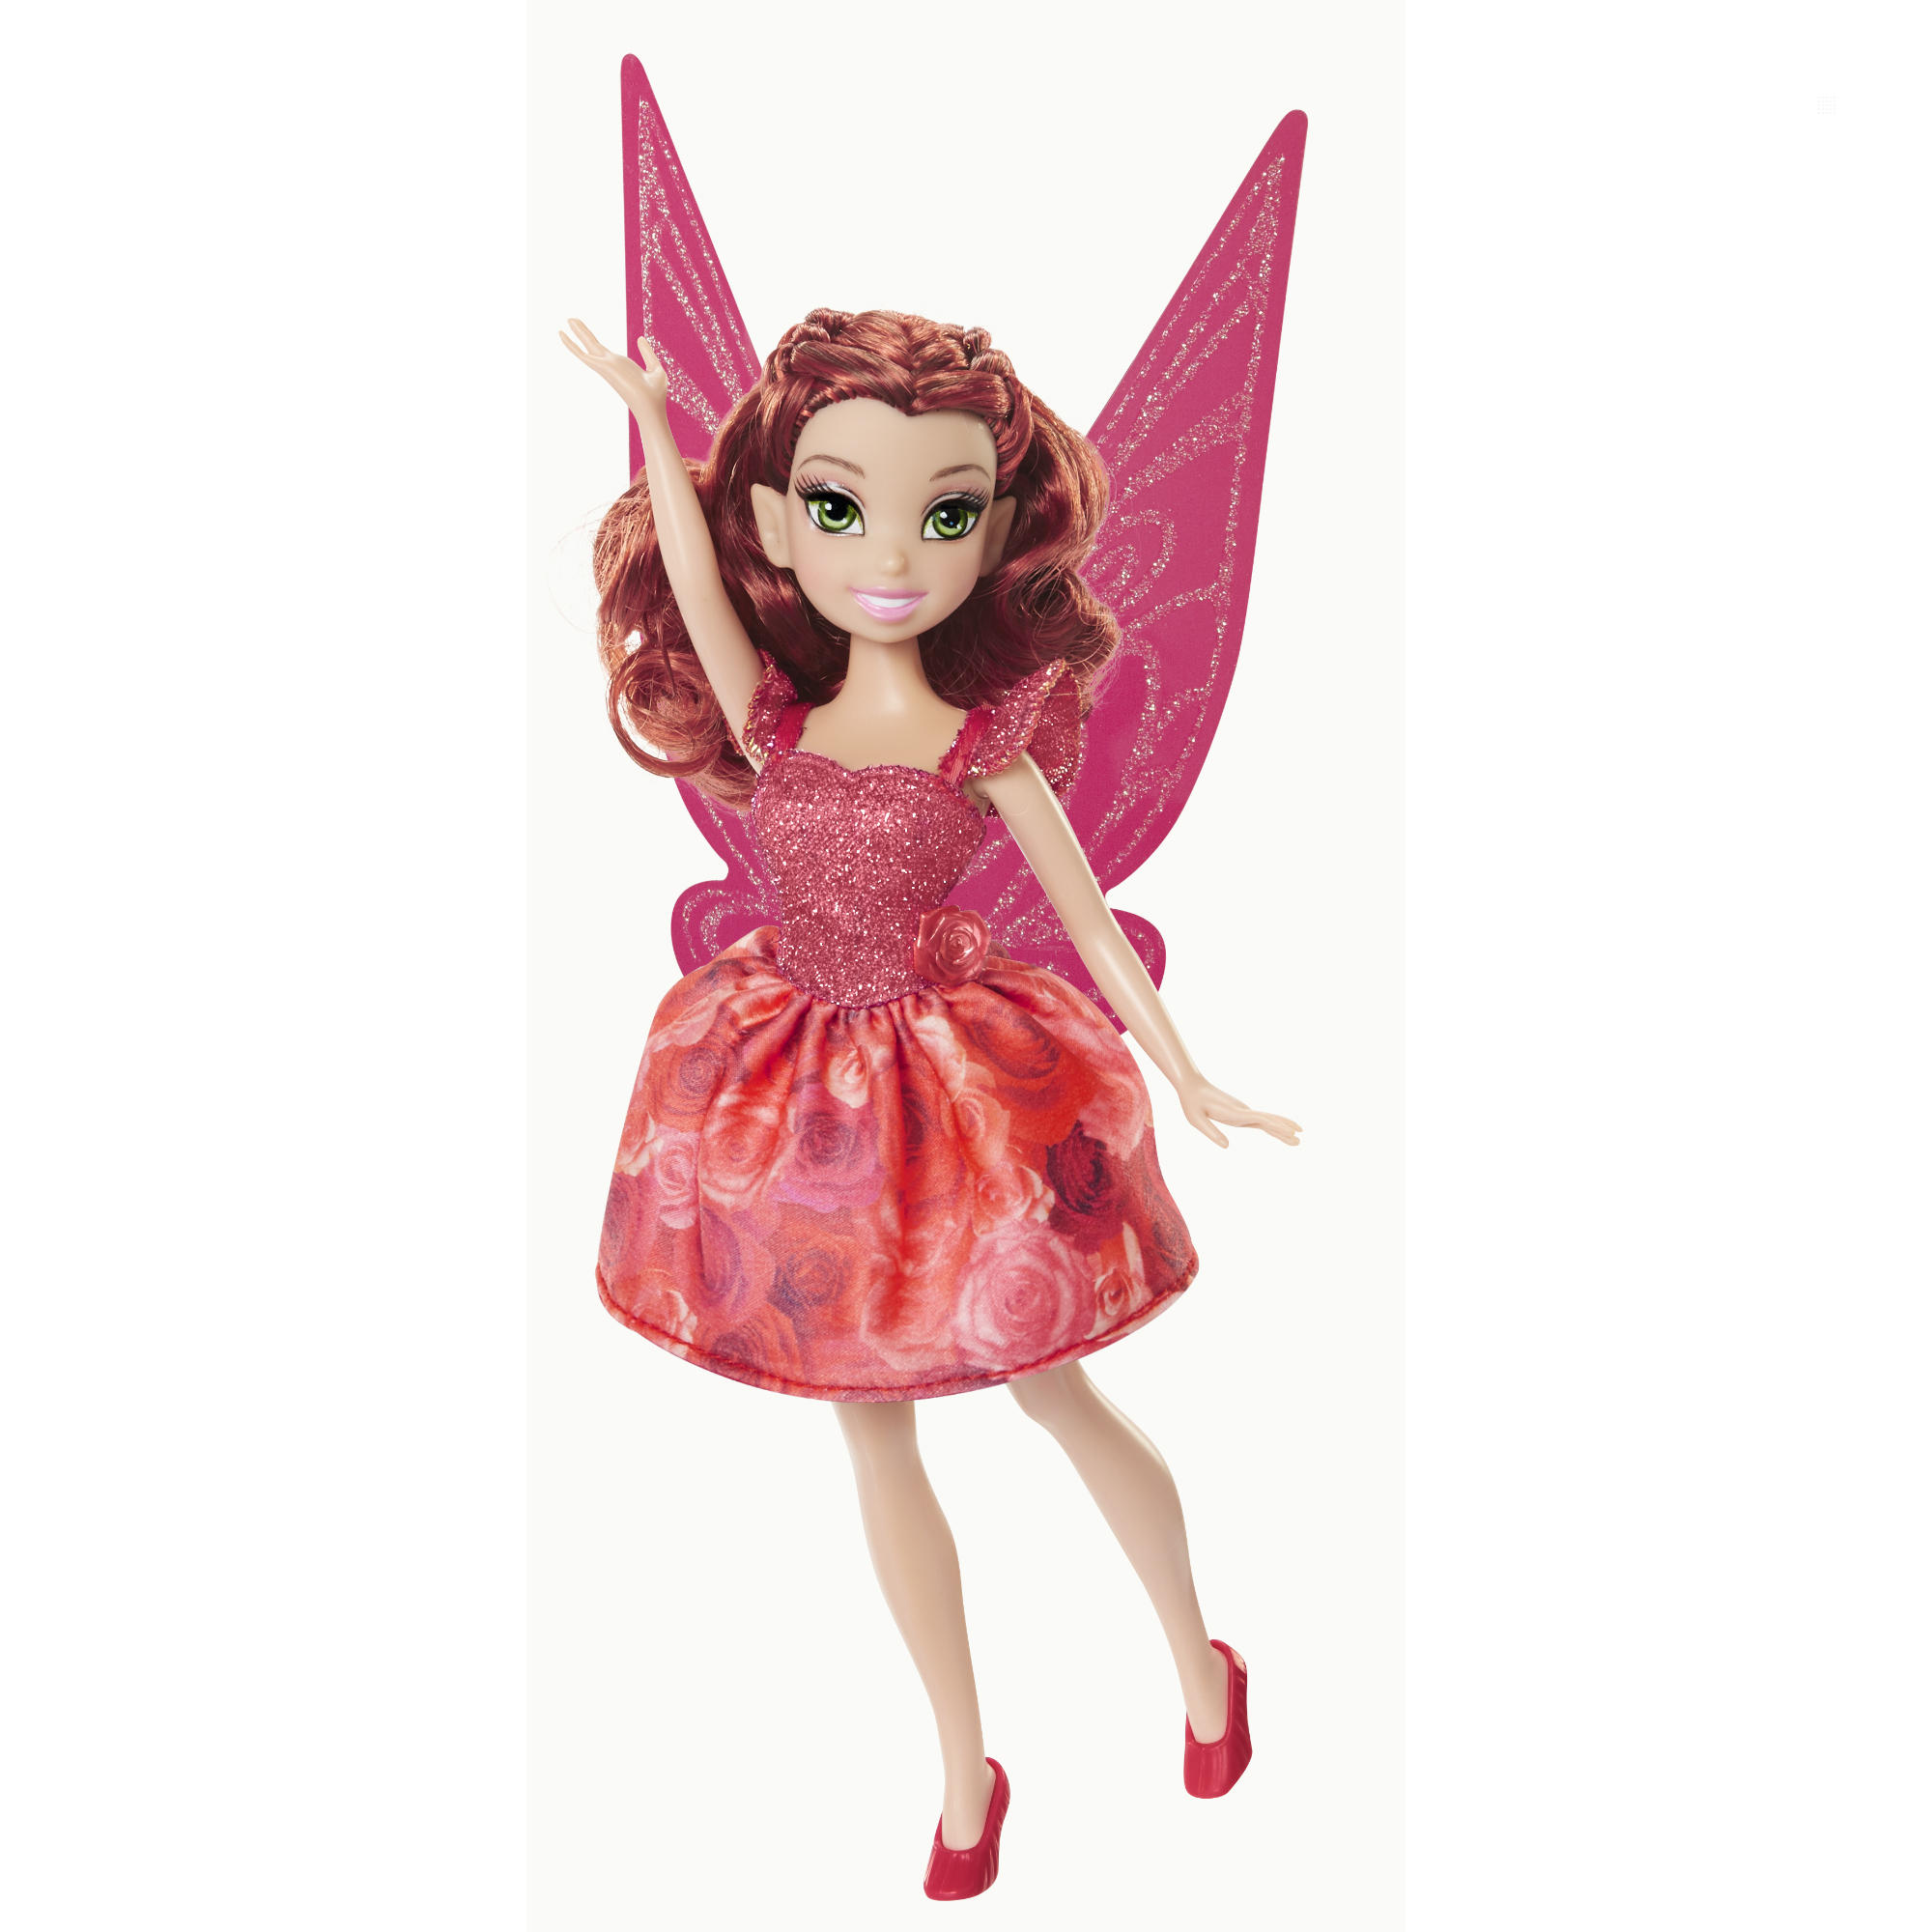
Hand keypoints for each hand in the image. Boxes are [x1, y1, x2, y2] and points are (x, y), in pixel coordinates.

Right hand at [558, 318, 668, 420]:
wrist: (653, 408)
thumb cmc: (655, 395)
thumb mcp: (655, 368)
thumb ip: (647, 353)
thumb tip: (639, 338)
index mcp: (620, 365)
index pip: (602, 350)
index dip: (593, 339)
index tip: (584, 330)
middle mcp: (610, 365)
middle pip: (592, 345)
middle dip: (582, 332)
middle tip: (571, 319)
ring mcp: (605, 366)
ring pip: (587, 346)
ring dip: (577, 333)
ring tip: (568, 320)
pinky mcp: (603, 368)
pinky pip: (582, 355)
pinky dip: (571, 345)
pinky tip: (561, 334)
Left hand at [1175, 1074, 1300, 1147]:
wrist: (1192, 1086)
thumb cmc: (1192, 1102)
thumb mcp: (1196, 1119)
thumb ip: (1211, 1132)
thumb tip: (1226, 1146)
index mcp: (1234, 1112)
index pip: (1259, 1119)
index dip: (1276, 1125)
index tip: (1290, 1131)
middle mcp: (1242, 1111)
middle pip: (1269, 1120)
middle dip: (1285, 1128)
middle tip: (1300, 1138)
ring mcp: (1243, 1112)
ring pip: (1268, 1120)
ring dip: (1283, 1127)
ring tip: (1298, 1137)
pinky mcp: (1240, 1113)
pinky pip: (1260, 1121)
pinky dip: (1273, 1126)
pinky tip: (1277, 1131)